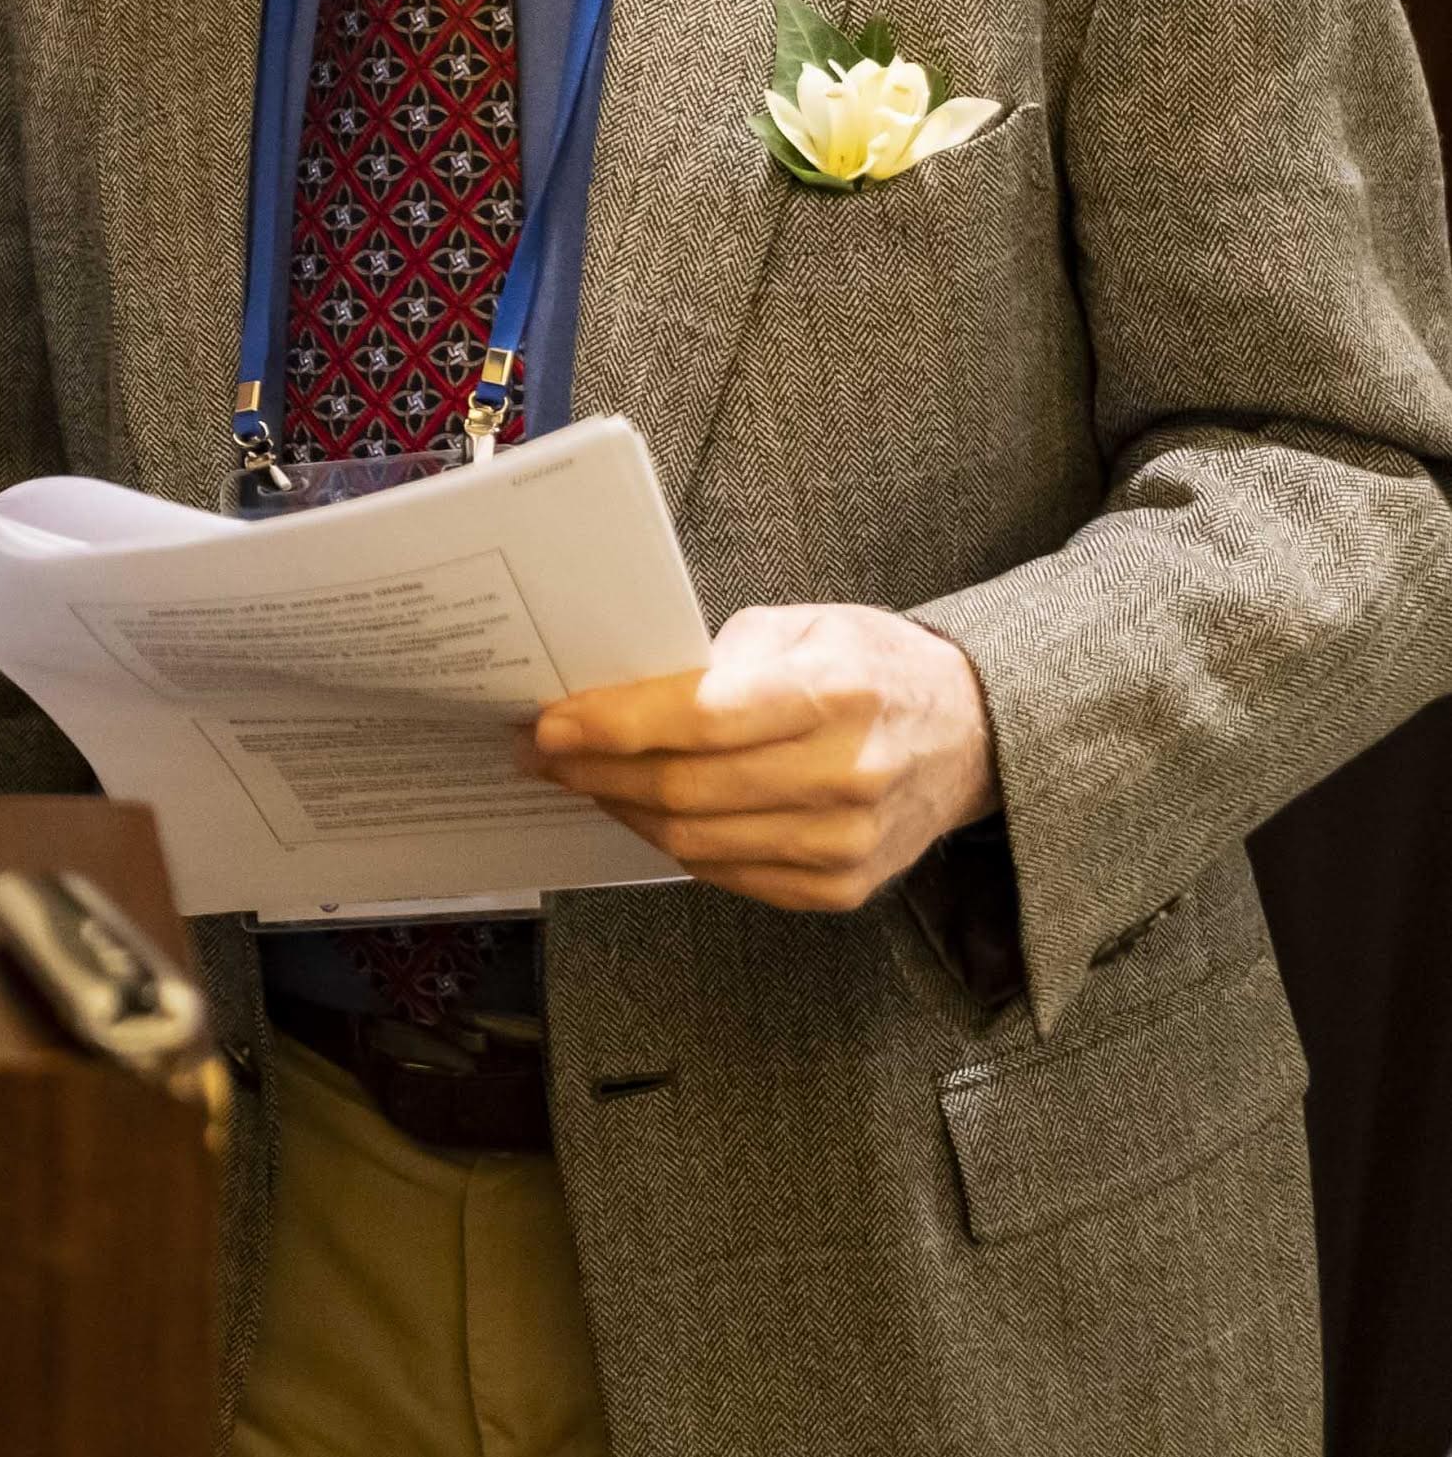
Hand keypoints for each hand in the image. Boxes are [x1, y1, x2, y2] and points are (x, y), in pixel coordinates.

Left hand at [523, 604, 1000, 912]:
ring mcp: (847, 843)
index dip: (611, 725)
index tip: (549, 721)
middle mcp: (846, 775)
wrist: (973, 735)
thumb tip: (615, 693)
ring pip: (695, 841)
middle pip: (685, 789)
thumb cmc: (872, 667)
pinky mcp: (843, 887)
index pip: (698, 719)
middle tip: (543, 753)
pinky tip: (644, 811)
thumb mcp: (802, 627)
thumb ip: (716, 659)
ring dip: (623, 809)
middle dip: (596, 771)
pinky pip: (728, 875)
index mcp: (835, 694)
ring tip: (581, 780)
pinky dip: (673, 845)